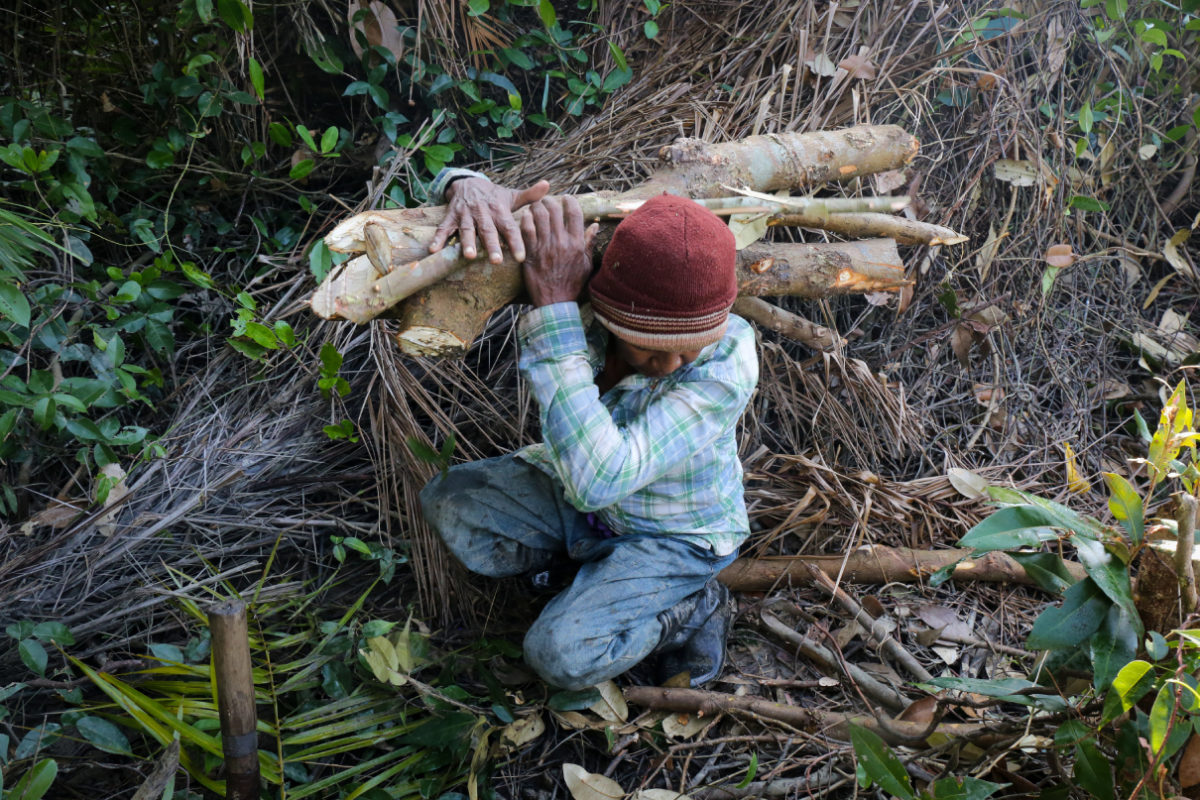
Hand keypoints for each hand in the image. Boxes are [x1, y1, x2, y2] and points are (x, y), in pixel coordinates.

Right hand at [429, 176, 549, 263]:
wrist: (468, 182)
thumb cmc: (494, 197)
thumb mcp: (511, 196)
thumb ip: (530, 195)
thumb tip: (548, 185)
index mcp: (499, 210)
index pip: (510, 227)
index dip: (516, 241)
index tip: (521, 257)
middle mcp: (483, 213)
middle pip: (488, 231)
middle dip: (492, 245)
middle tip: (497, 261)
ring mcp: (466, 215)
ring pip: (467, 230)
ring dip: (467, 242)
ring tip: (470, 256)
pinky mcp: (451, 216)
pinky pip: (444, 228)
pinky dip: (438, 238)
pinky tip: (434, 249)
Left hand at [520, 196, 598, 307]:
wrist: (555, 302)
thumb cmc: (572, 284)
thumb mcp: (585, 264)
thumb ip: (588, 243)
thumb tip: (595, 225)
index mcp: (576, 243)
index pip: (574, 213)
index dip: (570, 201)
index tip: (566, 198)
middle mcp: (561, 242)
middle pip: (555, 210)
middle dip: (550, 201)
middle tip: (546, 201)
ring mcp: (545, 247)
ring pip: (539, 216)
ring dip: (536, 207)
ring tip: (535, 207)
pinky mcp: (531, 253)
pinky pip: (527, 230)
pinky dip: (526, 220)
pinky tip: (526, 217)